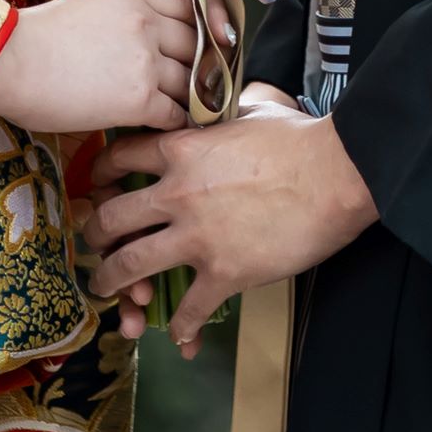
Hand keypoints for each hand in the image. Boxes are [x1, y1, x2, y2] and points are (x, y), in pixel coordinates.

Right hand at [0, 0, 196, 133]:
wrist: (8, 64)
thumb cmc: (35, 36)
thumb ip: (121, 5)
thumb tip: (140, 18)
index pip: (185, 0)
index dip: (202, 20)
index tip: (211, 35)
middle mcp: (144, 22)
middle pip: (193, 41)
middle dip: (201, 61)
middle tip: (208, 77)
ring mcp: (144, 60)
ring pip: (190, 79)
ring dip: (194, 95)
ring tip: (198, 106)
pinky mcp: (138, 99)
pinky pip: (175, 112)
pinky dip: (180, 121)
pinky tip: (175, 125)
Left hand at [87, 107, 378, 356]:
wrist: (337, 174)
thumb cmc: (302, 139)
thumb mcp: (252, 109)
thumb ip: (226, 111)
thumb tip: (230, 97)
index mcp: (182, 150)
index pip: (120, 158)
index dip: (101, 173)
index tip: (98, 185)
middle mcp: (178, 194)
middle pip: (112, 218)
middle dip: (96, 236)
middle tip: (94, 244)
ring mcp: (198, 237)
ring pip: (132, 267)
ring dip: (113, 283)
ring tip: (108, 291)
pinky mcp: (224, 272)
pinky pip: (188, 309)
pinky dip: (180, 326)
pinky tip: (180, 334)